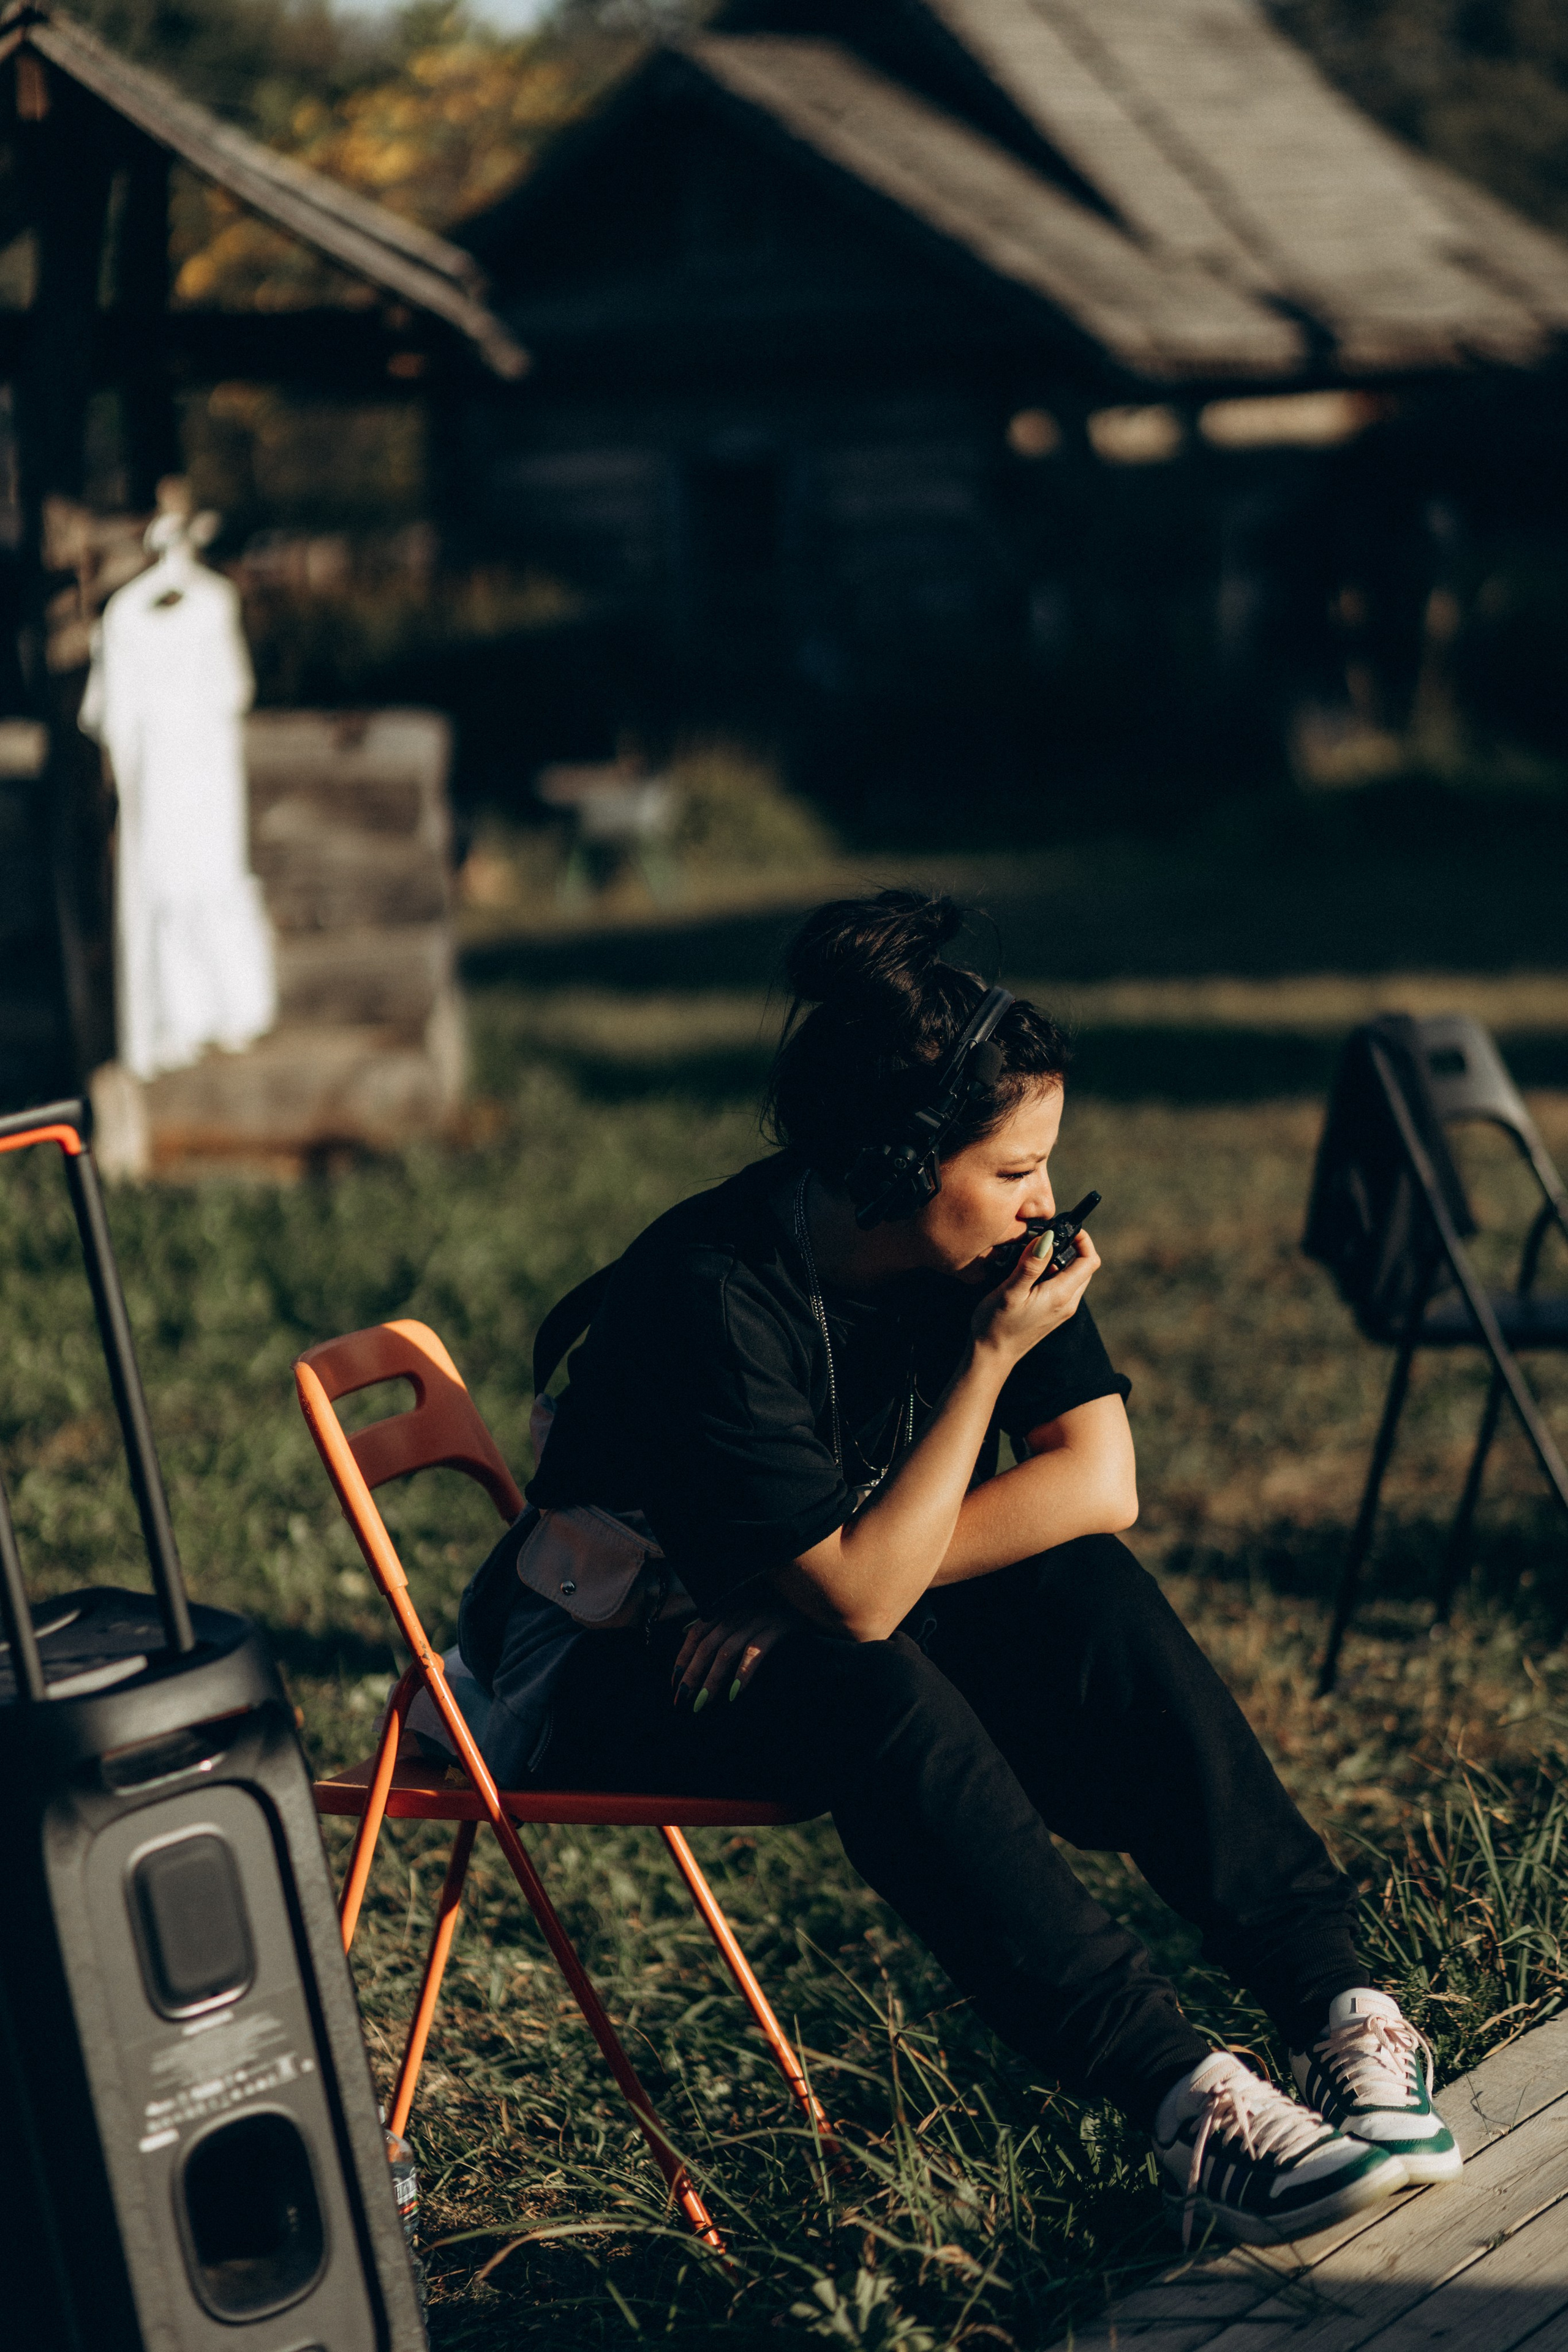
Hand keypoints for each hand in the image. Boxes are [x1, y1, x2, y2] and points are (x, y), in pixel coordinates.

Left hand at [672, 1595, 797, 1710]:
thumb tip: (686, 1630)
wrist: (809, 1590)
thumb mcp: (741, 1604)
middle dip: (692, 1675)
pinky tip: (735, 1693)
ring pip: (726, 1652)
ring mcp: (756, 1619)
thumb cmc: (772, 1600)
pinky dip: (742, 1673)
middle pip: (706, 1646)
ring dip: (712, 1680)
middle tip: (682, 1701)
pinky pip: (754, 1652)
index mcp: (726, 1606)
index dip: (683, 1658)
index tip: (674, 1683)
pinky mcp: (776, 1627)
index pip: (696, 1634)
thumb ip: (715, 1617)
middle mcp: (736, 1611)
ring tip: (703, 1703)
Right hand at [969, 1228, 1099, 1364]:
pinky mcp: (1053, 1314)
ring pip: (1073, 1276)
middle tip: (1044, 1239)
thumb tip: (1049, 1238)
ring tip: (1032, 1256)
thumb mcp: (1010, 1291)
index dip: (1083, 1240)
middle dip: (1071, 1247)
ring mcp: (1062, 1310)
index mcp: (1061, 1296)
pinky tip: (1029, 1275)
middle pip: (1084, 1267)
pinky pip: (1062, 1287)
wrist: (991, 1356)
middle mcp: (1068, 1303)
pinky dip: (1052, 1273)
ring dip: (1059, 1260)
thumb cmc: (996, 1324)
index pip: (1090, 1261)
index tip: (1063, 1228)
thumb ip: (1031, 1264)